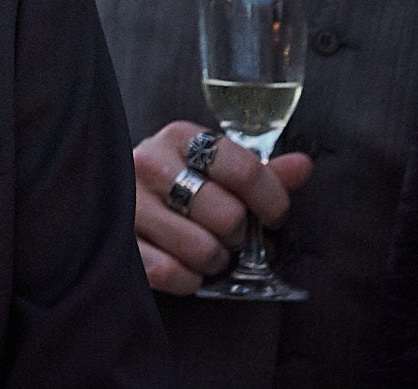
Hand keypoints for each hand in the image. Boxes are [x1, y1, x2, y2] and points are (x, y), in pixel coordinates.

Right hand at [132, 120, 313, 295]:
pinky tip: (184, 265)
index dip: (271, 201)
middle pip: (228, 215)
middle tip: (230, 234)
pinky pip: (170, 273)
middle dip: (238, 235)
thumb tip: (303, 166)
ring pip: (203, 249)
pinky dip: (187, 279)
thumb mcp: (214, 168)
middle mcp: (149, 163)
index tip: (273, 215)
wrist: (114, 197)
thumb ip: (259, 171)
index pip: (245, 170)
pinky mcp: (119, 240)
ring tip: (207, 250)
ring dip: (215, 260)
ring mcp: (129, 203)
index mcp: (179, 138)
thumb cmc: (175, 184)